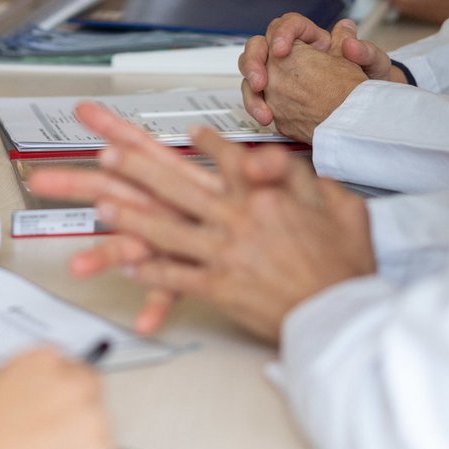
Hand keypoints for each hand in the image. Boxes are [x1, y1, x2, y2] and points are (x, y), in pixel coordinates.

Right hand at [0, 349, 111, 448]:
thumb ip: (16, 388)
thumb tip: (26, 400)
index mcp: (40, 361)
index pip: (68, 366)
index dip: (58, 391)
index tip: (53, 406)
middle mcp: (71, 384)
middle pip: (89, 392)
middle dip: (74, 413)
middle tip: (51, 438)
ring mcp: (91, 421)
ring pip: (97, 430)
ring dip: (78, 445)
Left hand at [36, 104, 373, 344]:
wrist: (343, 316)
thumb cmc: (345, 265)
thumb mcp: (338, 207)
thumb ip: (302, 178)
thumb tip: (275, 159)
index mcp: (267, 196)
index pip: (229, 158)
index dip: (207, 142)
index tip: (192, 132)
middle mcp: (238, 219)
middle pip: (176, 186)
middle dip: (136, 168)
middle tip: (107, 154)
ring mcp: (224, 254)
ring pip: (165, 231)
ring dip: (130, 218)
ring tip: (103, 206)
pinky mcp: (218, 287)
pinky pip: (175, 277)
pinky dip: (150, 272)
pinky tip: (129, 267)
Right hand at [239, 14, 402, 129]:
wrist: (370, 112)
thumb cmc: (371, 82)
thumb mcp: (375, 65)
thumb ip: (365, 51)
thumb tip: (351, 42)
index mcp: (313, 40)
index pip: (288, 25)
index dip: (281, 34)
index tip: (282, 50)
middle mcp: (292, 56)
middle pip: (259, 47)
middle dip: (253, 62)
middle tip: (260, 81)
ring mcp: (281, 78)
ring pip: (252, 74)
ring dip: (251, 91)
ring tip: (263, 109)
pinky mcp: (277, 99)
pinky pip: (257, 99)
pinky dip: (256, 108)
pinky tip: (266, 118)